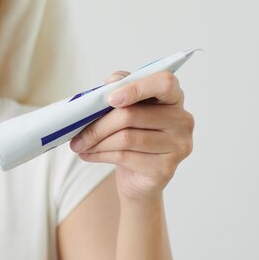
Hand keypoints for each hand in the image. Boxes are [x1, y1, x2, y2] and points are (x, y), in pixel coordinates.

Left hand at [70, 70, 193, 201]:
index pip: (164, 83)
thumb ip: (121, 90)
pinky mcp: (165, 168)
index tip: (110, 99)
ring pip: (126, 138)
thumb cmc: (132, 136)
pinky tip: (88, 155)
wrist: (138, 177)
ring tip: (79, 145)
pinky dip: (100, 155)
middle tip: (76, 133)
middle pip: (132, 115)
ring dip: (96, 142)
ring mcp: (178, 146)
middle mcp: (182, 120)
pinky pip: (125, 157)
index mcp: (174, 98)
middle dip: (98, 125)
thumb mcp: (125, 111)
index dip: (136, 88)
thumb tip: (110, 82)